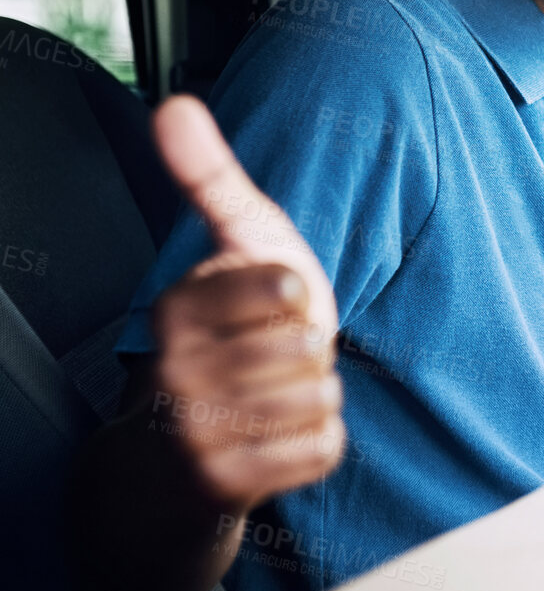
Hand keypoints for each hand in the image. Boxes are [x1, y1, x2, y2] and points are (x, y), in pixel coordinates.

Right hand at [146, 95, 344, 512]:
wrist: (183, 445)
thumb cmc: (228, 329)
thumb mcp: (230, 246)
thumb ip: (208, 177)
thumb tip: (173, 104)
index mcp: (176, 306)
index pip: (289, 289)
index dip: (296, 295)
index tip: (266, 305)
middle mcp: (173, 371)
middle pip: (308, 347)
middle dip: (307, 351)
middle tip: (270, 358)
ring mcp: (192, 433)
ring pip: (319, 398)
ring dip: (313, 396)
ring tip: (272, 394)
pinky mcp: (225, 486)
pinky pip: (323, 447)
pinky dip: (318, 441)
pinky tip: (278, 436)